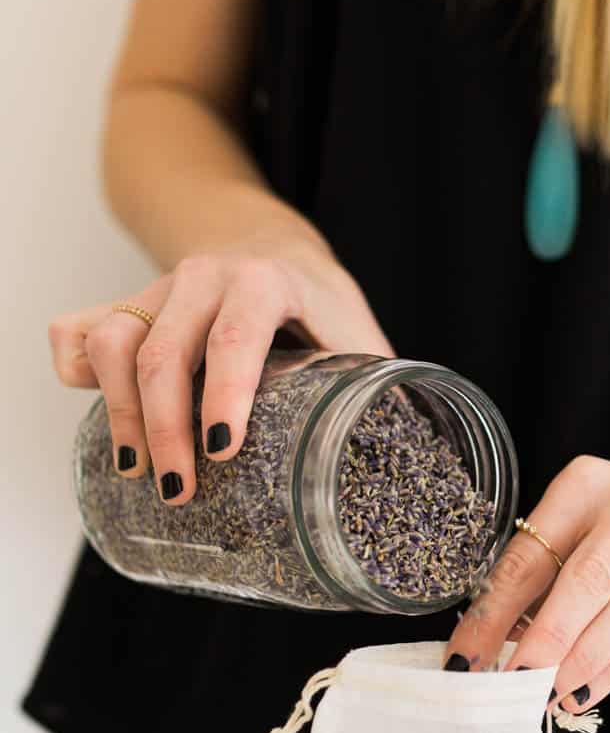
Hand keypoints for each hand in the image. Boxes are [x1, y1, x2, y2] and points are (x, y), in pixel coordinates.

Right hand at [48, 235, 393, 503]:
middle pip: (163, 351)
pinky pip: (78, 331)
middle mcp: (203, 278)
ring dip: (120, 410)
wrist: (270, 243)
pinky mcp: (128, 305)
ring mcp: (158, 290)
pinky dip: (74, 371)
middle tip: (180, 489)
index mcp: (266, 281)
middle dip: (165, 428)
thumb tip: (411, 455)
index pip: (236, 337)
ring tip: (139, 469)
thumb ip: (377, 384)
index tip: (223, 450)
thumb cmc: (319, 302)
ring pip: (113, 342)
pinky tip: (96, 408)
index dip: (225, 394)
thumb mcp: (355, 332)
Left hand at [442, 456, 609, 711]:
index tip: (466, 659)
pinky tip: (579, 696)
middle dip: (547, 636)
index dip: (496, 611)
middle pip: (588, 578)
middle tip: (514, 681)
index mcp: (585, 483)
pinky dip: (609, 671)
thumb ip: (535, 582)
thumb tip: (483, 650)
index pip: (532, 554)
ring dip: (582, 661)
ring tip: (547, 696)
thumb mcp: (572, 531)